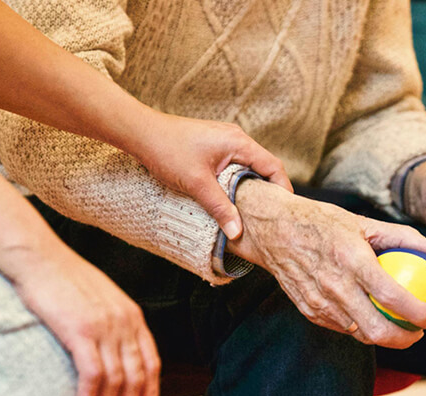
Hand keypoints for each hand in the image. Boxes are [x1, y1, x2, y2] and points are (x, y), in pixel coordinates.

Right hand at [3, 244, 160, 395]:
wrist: (39, 258)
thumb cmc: (64, 278)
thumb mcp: (101, 299)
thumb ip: (113, 323)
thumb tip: (114, 352)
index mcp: (132, 315)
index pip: (152, 362)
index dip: (150, 392)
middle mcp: (124, 322)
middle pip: (137, 376)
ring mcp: (104, 326)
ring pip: (116, 380)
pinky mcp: (80, 330)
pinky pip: (93, 374)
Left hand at [125, 112, 292, 239]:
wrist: (141, 133)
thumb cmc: (168, 151)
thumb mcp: (197, 184)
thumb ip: (220, 208)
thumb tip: (238, 232)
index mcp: (239, 142)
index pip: (273, 166)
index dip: (282, 189)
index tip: (284, 211)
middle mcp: (236, 138)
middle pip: (263, 167)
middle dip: (268, 191)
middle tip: (270, 216)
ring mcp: (224, 141)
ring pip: (247, 167)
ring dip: (250, 187)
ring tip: (251, 212)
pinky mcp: (213, 146)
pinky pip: (234, 165)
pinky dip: (236, 181)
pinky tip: (230, 198)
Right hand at [227, 180, 425, 348]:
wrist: (273, 230)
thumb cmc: (322, 222)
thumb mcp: (363, 222)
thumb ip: (404, 237)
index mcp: (352, 260)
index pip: (392, 297)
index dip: (420, 314)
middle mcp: (335, 286)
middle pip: (377, 330)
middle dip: (406, 339)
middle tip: (421, 331)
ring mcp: (319, 303)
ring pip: (360, 334)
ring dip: (385, 336)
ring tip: (401, 327)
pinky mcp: (309, 311)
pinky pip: (342, 328)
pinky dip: (361, 327)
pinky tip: (373, 317)